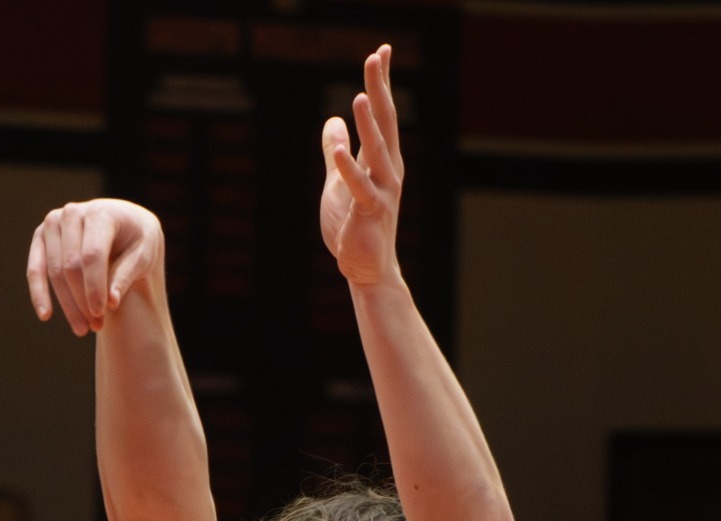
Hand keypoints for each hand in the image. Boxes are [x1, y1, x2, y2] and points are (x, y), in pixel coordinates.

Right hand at [26, 199, 164, 336]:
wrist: (123, 222)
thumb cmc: (137, 239)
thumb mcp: (144, 253)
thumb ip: (127, 274)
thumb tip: (110, 303)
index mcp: (100, 214)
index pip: (92, 255)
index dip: (94, 287)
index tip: (100, 314)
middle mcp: (72, 213)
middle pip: (71, 265)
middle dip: (82, 300)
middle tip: (96, 327)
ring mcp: (53, 223)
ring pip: (54, 271)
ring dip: (67, 304)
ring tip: (82, 329)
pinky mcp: (41, 236)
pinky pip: (36, 268)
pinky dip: (39, 292)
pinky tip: (45, 315)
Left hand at [320, 46, 402, 287]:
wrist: (366, 268)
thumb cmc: (354, 226)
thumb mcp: (338, 182)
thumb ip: (335, 152)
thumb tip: (332, 122)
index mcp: (382, 161)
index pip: (383, 114)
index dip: (381, 83)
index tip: (381, 51)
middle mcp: (388, 171)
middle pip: (385, 123)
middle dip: (380, 90)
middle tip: (377, 56)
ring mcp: (382, 192)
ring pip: (377, 152)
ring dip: (369, 126)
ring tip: (360, 97)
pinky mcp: (370, 213)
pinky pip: (359, 188)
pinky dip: (349, 169)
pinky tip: (339, 150)